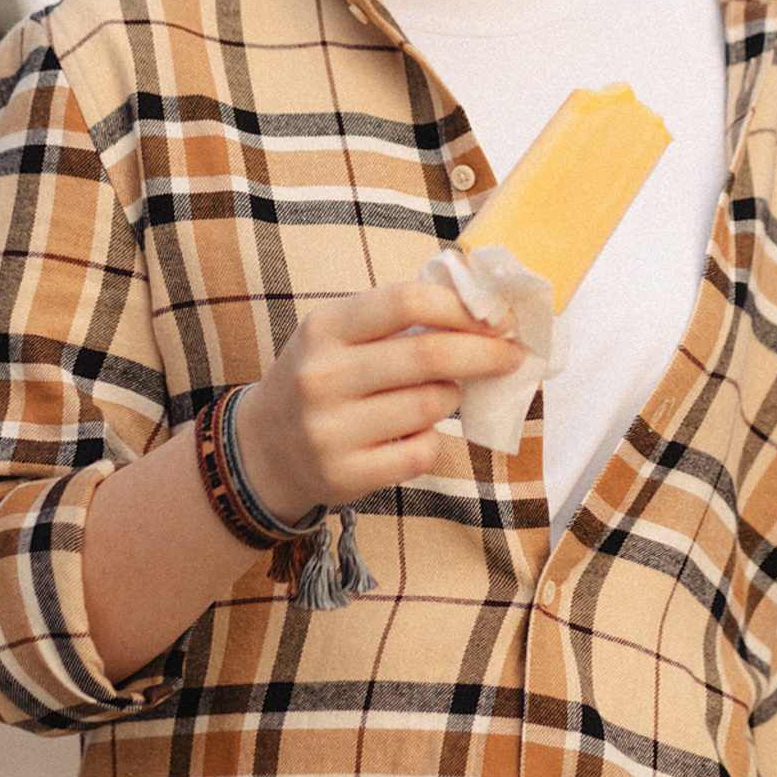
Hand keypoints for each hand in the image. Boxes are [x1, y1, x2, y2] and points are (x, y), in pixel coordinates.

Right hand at [235, 280, 526, 522]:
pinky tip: (414, 434)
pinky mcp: (344, 475)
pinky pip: (422, 452)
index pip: (407, 301)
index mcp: (323, 328)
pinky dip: (431, 440)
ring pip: (431, 405)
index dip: (463, 307)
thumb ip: (397, 318)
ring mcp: (329, 431)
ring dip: (452, 397)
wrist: (263, 450)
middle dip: (485, 353)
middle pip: (429, 354)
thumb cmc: (322, 379)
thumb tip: (483, 310)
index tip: (498, 317)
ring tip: (440, 395)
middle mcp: (321, 377)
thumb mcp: (339, 335)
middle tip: (512, 354)